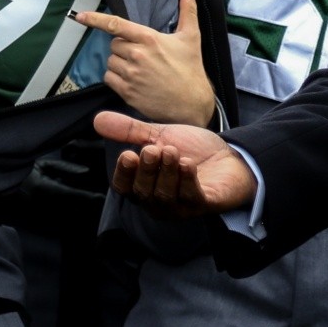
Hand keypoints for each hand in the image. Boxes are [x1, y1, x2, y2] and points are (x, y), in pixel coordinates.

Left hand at [86, 0, 215, 126]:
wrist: (192, 102)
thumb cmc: (191, 68)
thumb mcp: (191, 36)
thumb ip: (188, 9)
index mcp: (149, 38)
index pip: (116, 24)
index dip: (95, 19)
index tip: (80, 16)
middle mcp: (137, 55)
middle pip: (114, 44)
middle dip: (124, 47)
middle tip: (142, 55)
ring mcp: (131, 74)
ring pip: (111, 61)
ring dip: (120, 63)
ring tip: (139, 69)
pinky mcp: (127, 92)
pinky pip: (108, 78)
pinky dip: (116, 78)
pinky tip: (133, 81)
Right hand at [93, 110, 257, 218]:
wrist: (230, 156)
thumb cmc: (193, 150)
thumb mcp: (159, 136)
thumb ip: (131, 131)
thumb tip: (97, 120)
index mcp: (144, 185)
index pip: (123, 187)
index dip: (123, 173)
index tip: (128, 154)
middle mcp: (158, 201)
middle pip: (142, 193)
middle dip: (146, 170)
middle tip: (154, 149)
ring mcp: (181, 207)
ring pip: (164, 197)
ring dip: (166, 172)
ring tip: (172, 150)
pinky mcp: (203, 205)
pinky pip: (190, 198)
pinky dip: (186, 180)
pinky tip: (187, 163)